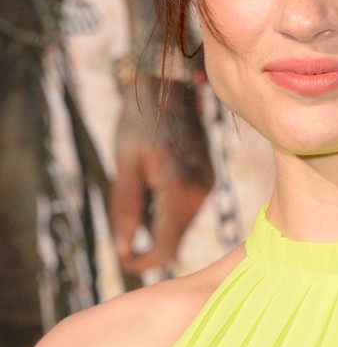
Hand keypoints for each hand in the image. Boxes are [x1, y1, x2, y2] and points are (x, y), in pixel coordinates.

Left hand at [110, 75, 214, 276]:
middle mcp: (201, 192)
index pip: (165, 248)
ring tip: (137, 187)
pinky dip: (166, 208)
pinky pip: (186, 209)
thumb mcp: (124, 165)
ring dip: (155, 221)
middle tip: (121, 217)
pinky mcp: (208, 179)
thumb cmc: (139, 122)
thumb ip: (125, 210)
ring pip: (180, 225)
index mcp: (180, 189)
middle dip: (145, 238)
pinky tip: (152, 182)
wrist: (169, 86)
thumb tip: (123, 250)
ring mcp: (208, 185)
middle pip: (173, 240)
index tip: (120, 257)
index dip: (141, 261)